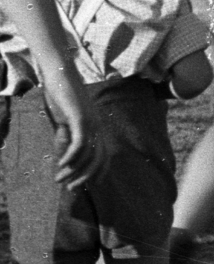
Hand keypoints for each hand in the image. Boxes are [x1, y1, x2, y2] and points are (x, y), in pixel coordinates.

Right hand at [40, 66, 103, 187]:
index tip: (84, 186)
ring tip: (59, 179)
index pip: (104, 156)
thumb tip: (65, 155)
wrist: (61, 75)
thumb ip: (66, 137)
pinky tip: (61, 164)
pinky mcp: (81, 118)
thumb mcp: (65, 122)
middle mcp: (98, 127)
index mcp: (97, 129)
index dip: (97, 173)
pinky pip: (80, 143)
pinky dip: (72, 156)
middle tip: (70, 188)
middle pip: (99, 159)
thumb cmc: (62, 97)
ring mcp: (91, 123)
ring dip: (73, 170)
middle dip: (85, 177)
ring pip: (89, 154)